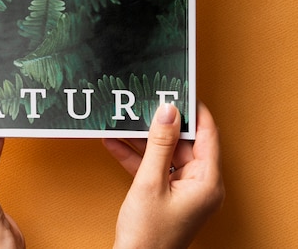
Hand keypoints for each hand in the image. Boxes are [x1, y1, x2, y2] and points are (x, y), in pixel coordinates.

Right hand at [103, 102, 224, 248]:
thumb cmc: (148, 236)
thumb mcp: (150, 182)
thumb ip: (159, 143)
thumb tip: (168, 111)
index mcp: (207, 182)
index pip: (207, 134)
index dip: (194, 110)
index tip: (180, 89)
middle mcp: (200, 184)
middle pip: (183, 142)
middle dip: (161, 123)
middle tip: (146, 100)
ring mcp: (183, 190)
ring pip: (165, 153)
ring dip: (143, 139)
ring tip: (125, 117)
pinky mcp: (167, 195)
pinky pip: (154, 167)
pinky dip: (136, 156)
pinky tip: (115, 141)